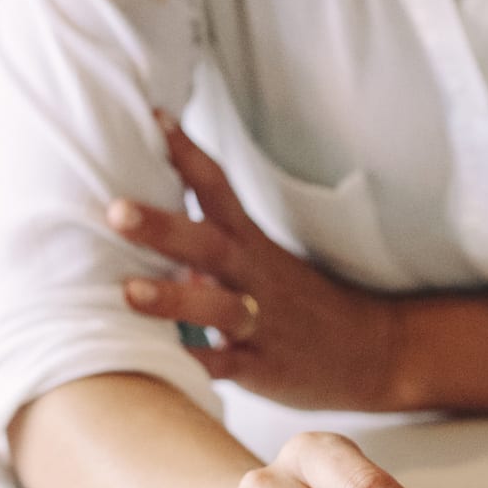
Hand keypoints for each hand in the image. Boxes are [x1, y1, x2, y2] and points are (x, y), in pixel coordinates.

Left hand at [109, 113, 403, 410]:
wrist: (371, 349)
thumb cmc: (297, 301)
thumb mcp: (259, 261)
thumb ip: (203, 246)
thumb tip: (139, 225)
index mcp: (250, 244)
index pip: (217, 189)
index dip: (186, 154)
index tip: (151, 118)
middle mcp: (254, 276)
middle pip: (209, 243)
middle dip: (162, 227)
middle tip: (115, 209)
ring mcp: (261, 322)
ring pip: (218, 307)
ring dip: (174, 299)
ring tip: (128, 291)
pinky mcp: (265, 366)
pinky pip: (227, 368)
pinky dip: (195, 368)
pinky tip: (156, 364)